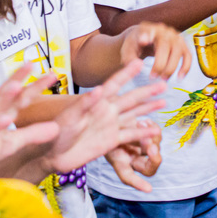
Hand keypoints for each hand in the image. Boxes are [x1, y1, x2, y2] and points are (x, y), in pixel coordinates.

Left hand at [43, 59, 166, 175]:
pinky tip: (156, 131)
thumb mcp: (69, 117)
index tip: (139, 62)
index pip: (114, 84)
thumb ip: (85, 104)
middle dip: (147, 91)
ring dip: (148, 108)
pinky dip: (143, 134)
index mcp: (96, 101)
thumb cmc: (56, 133)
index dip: (126, 74)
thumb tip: (100, 89)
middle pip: (130, 98)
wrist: (52, 154)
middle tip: (164, 83)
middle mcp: (106, 111)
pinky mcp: (111, 141)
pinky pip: (130, 135)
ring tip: (164, 101)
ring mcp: (110, 125)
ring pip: (134, 114)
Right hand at [104, 119, 162, 191]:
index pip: (128, 177)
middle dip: (154, 160)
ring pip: (156, 148)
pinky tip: (145, 121)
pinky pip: (157, 134)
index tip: (149, 189)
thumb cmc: (101, 128)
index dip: (138, 184)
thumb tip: (132, 136)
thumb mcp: (104, 133)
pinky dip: (154, 128)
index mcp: (119, 162)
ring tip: (141, 124)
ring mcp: (142, 148)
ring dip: (152, 138)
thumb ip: (116, 137)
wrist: (107, 116)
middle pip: (149, 168)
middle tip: (152, 147)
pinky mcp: (148, 135)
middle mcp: (133, 158)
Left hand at [121, 21, 190, 80]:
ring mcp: (175, 36)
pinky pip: (188, 55)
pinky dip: (185, 67)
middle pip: (165, 44)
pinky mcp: (182, 44)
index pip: (147, 30)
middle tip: (153, 77)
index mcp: (147, 29)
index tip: (143, 40)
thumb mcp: (127, 51)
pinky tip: (179, 77)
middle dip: (160, 64)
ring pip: (178, 51)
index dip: (146, 35)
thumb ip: (129, 57)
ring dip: (172, 67)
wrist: (145, 39)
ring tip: (163, 79)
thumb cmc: (135, 46)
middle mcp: (163, 30)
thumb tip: (139, 64)